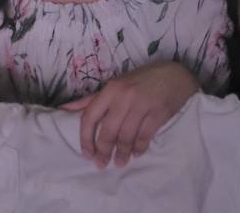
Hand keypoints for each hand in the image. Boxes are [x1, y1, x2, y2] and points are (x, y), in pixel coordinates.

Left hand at [62, 62, 199, 167]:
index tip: (87, 154)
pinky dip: (139, 147)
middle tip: (102, 164)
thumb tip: (64, 109)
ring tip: (121, 162)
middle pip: (108, 131)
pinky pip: (144, 136)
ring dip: (122, 153)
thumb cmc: (140, 81)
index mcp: (111, 89)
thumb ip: (91, 99)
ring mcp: (142, 105)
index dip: (86, 138)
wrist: (174, 74)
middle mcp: (124, 96)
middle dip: (104, 151)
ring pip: (126, 136)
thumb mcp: (115, 85)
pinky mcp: (158, 113)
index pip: (90, 116)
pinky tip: (136, 153)